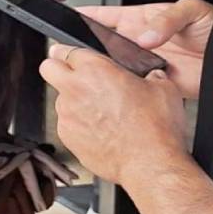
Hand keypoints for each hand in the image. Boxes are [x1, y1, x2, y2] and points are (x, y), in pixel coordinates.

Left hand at [40, 45, 187, 185]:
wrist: (150, 164)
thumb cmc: (155, 128)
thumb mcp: (164, 90)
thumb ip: (152, 76)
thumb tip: (154, 76)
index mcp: (95, 69)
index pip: (66, 49)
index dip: (69, 53)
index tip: (72, 57)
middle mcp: (75, 89)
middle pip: (48, 67)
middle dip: (57, 68)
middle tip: (72, 76)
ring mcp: (67, 114)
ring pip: (59, 99)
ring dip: (73, 102)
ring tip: (99, 113)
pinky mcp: (67, 137)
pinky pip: (66, 124)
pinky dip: (78, 126)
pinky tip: (100, 132)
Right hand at [79, 0, 212, 98]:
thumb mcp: (192, 10)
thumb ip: (167, 19)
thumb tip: (146, 36)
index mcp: (141, 19)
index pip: (104, 16)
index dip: (85, 16)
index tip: (67, 18)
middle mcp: (139, 42)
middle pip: (104, 44)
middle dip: (88, 47)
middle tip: (77, 51)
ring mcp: (146, 63)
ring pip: (115, 67)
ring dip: (108, 68)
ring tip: (99, 70)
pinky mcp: (156, 83)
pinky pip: (134, 86)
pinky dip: (127, 87)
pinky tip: (125, 85)